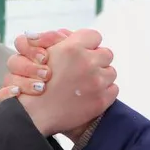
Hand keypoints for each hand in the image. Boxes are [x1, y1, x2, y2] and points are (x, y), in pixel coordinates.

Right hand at [0, 29, 116, 136]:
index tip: (84, 51)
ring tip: (85, 84)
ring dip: (101, 76)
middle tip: (85, 69)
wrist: (35, 114)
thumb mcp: (44, 53)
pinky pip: (113, 89)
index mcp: (72, 48)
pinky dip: (104, 92)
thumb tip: (73, 35)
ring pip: (111, 72)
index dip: (89, 44)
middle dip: (97, 60)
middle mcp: (87, 62)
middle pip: (106, 53)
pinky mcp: (101, 99)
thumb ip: (62, 41)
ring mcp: (96, 82)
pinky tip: (89, 95)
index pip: (94, 36)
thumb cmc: (36, 82)